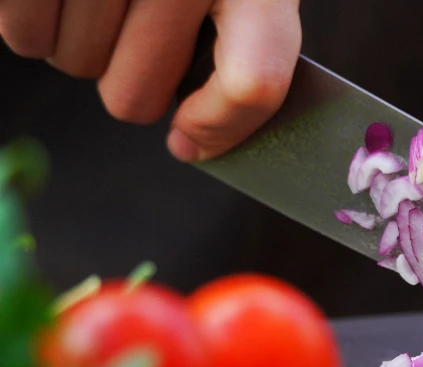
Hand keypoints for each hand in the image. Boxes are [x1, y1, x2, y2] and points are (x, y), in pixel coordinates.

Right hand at [0, 0, 300, 161]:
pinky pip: (24, 35)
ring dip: (81, 45)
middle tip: (134, 30)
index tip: (189, 136)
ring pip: (76, 65)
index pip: (254, 81)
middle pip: (135, 94)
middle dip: (130, 78)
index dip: (220, 126)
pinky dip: (32, 24)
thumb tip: (194, 142)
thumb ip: (246, 44)